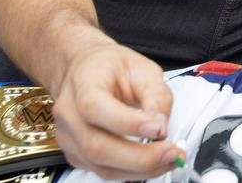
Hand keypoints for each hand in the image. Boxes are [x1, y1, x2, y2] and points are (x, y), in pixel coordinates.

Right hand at [50, 42, 177, 178]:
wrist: (86, 71)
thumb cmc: (111, 68)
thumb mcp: (142, 68)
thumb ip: (156, 95)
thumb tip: (161, 127)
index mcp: (83, 82)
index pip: (95, 107)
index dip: (127, 123)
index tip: (159, 129)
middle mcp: (68, 113)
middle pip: (97, 146)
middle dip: (140, 157)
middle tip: (173, 152)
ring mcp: (68, 138)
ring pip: (101, 166)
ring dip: (140, 169)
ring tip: (169, 159)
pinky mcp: (76, 155)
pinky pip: (103, 171)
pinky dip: (132, 172)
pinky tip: (154, 163)